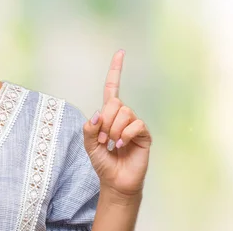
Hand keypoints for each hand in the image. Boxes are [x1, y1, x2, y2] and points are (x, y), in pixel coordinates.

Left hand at [83, 50, 151, 197]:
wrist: (115, 181)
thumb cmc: (103, 162)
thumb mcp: (88, 145)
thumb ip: (88, 129)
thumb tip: (97, 115)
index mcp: (109, 114)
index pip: (113, 87)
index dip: (116, 70)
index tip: (120, 52)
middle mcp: (123, 115)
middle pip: (115, 103)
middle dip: (105, 121)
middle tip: (103, 139)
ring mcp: (134, 124)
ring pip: (124, 113)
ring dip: (114, 130)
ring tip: (113, 144)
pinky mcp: (144, 134)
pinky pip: (136, 124)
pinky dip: (126, 135)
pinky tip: (123, 145)